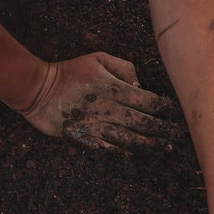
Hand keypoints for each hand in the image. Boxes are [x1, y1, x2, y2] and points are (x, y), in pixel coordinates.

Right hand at [19, 52, 183, 149]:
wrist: (37, 89)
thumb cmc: (70, 71)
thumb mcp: (98, 58)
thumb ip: (124, 68)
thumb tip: (140, 85)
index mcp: (113, 88)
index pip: (148, 101)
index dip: (165, 109)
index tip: (176, 115)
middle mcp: (108, 108)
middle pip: (143, 122)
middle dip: (162, 130)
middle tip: (176, 135)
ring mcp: (95, 125)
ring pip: (129, 138)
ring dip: (148, 144)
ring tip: (162, 148)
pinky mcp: (83, 137)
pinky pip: (107, 148)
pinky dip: (123, 152)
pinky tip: (135, 154)